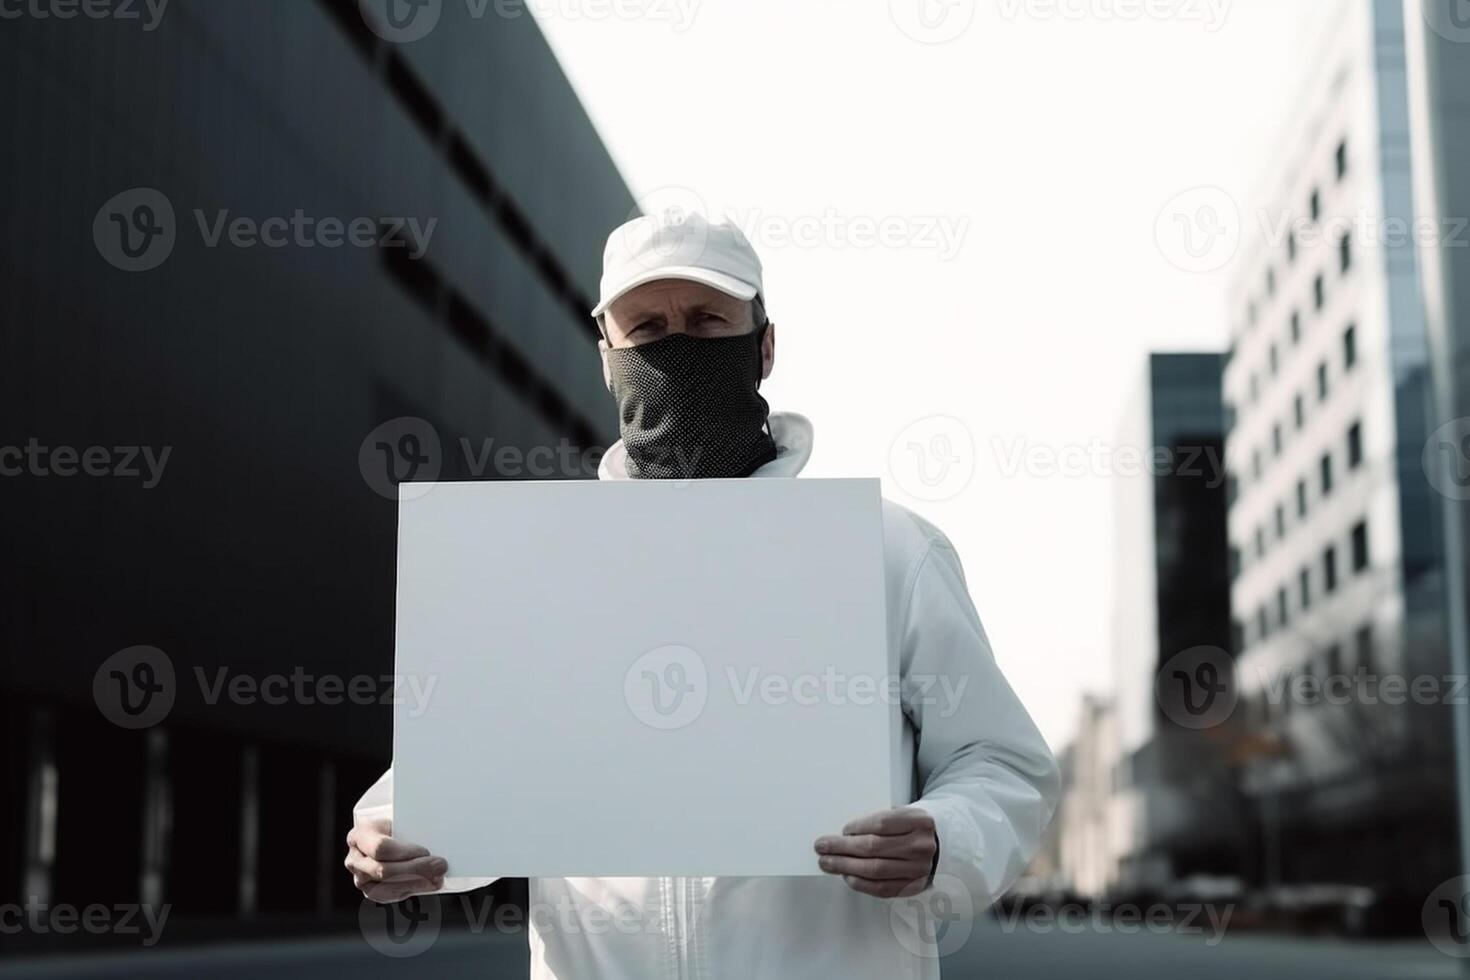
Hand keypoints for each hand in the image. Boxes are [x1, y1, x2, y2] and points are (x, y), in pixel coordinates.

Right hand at [345, 817, 447, 903]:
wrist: (384, 833)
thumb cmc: (394, 822)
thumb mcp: (398, 816)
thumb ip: (412, 823)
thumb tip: (437, 828)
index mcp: (360, 835)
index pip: (380, 848)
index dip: (404, 853)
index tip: (426, 851)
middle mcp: (355, 860)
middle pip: (384, 871)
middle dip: (415, 870)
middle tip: (440, 866)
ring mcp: (361, 879)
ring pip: (387, 889)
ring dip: (416, 884)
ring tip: (438, 878)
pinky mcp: (372, 891)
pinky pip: (391, 896)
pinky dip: (413, 890)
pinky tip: (429, 884)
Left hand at [814, 806, 937, 898]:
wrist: (941, 847)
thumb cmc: (913, 828)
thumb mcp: (904, 814)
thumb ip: (880, 822)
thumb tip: (844, 835)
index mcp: (919, 821)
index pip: (882, 823)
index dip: (858, 827)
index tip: (842, 830)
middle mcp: (921, 845)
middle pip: (874, 847)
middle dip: (842, 848)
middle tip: (822, 847)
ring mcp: (919, 868)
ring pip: (875, 869)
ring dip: (846, 866)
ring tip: (828, 862)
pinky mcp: (914, 886)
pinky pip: (883, 888)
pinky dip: (861, 883)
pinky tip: (847, 876)